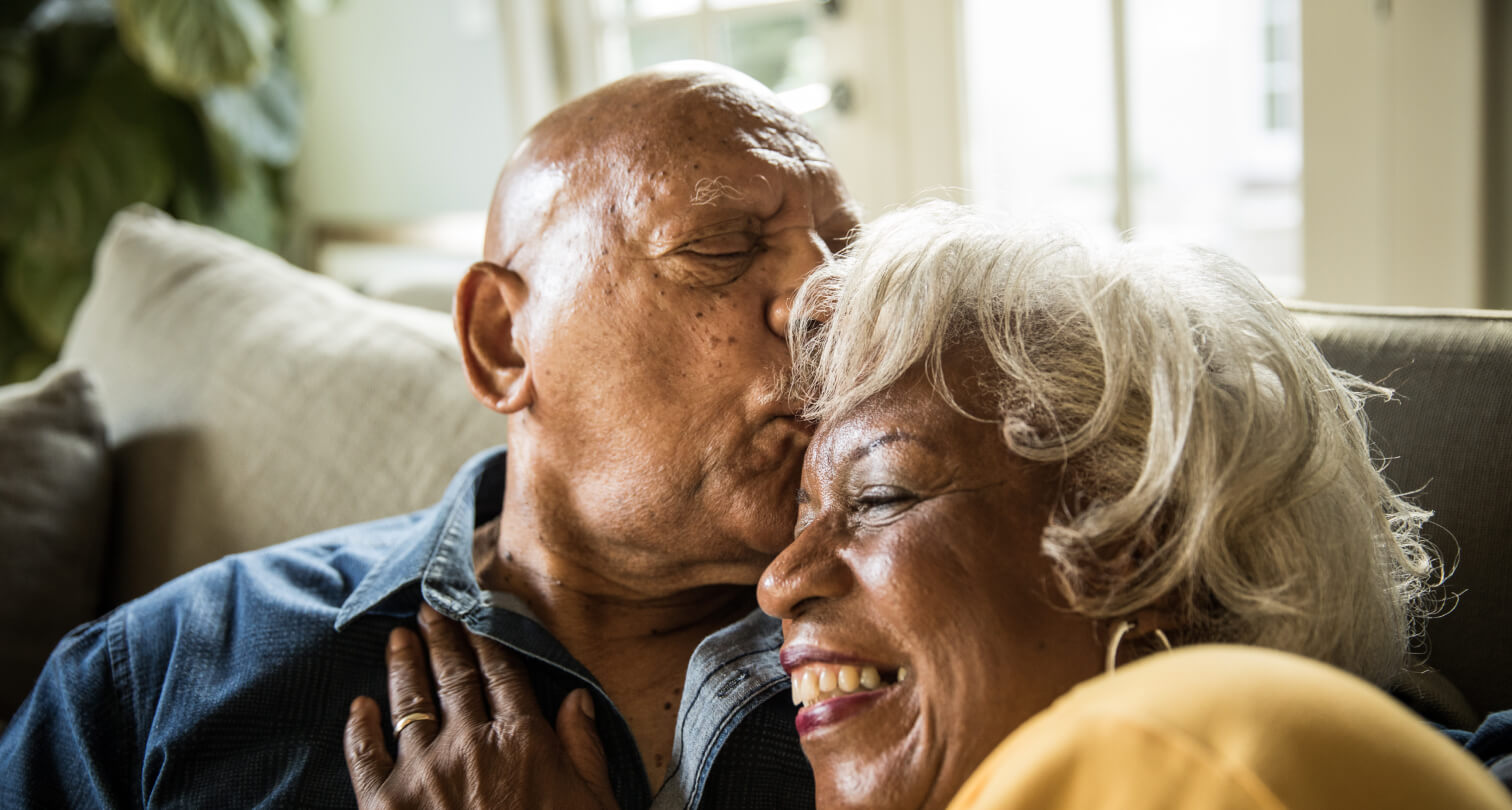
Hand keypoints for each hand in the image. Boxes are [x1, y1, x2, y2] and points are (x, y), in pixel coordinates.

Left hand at [343, 604, 618, 808]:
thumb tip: (577, 700)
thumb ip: (584, 750)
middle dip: (441, 638)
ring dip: (402, 667)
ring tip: (397, 639)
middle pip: (453, 678)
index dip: (484, 639)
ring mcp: (423, 774)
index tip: (472, 613)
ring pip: (409, 705)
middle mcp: (470, 745)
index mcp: (523, 741)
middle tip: (428, 610)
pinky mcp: (383, 806)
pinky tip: (357, 706)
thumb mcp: (594, 803)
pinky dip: (359, 727)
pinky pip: (364, 756)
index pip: (501, 673)